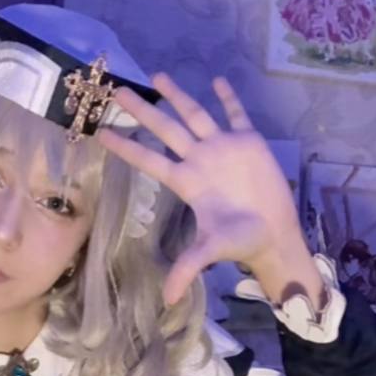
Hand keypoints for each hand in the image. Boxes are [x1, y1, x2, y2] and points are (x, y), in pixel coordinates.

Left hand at [98, 72, 320, 306]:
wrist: (273, 234)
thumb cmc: (241, 240)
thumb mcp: (209, 251)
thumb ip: (186, 268)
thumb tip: (167, 299)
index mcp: (187, 180)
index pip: (149, 159)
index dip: (126, 147)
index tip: (101, 132)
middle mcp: (200, 159)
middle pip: (165, 128)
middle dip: (143, 110)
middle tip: (118, 89)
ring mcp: (223, 148)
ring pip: (195, 115)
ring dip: (179, 96)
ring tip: (158, 75)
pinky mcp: (249, 141)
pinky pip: (236, 114)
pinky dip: (228, 98)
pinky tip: (217, 79)